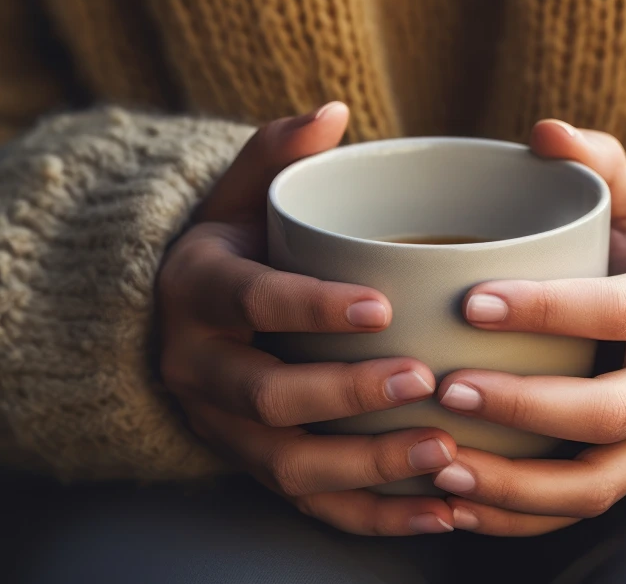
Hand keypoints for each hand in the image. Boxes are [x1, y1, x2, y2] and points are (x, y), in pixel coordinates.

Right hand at [158, 103, 456, 534]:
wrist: (178, 319)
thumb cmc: (230, 246)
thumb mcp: (235, 191)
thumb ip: (275, 151)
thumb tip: (334, 110)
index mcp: (197, 291)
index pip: (249, 300)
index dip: (311, 307)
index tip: (383, 306)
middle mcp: (200, 368)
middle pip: (268, 397)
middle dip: (348, 394)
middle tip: (424, 379)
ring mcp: (225, 428)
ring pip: (291, 464)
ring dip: (371, 465)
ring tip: (447, 452)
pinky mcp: (255, 465)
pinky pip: (313, 506)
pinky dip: (377, 515)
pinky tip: (443, 509)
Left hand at [432, 120, 625, 535]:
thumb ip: (597, 165)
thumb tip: (545, 130)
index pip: (615, 310)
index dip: (544, 309)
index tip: (468, 301)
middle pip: (605, 412)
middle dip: (521, 406)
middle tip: (444, 389)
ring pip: (594, 483)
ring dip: (513, 484)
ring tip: (439, 464)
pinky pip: (582, 512)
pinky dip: (519, 517)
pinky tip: (457, 503)